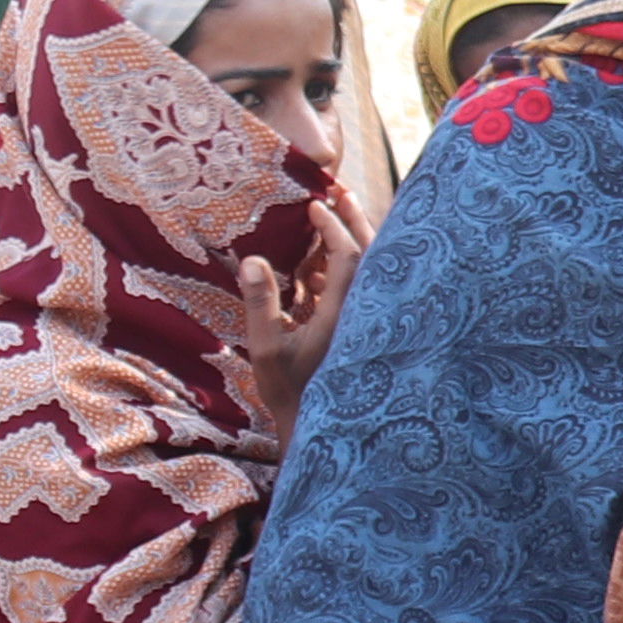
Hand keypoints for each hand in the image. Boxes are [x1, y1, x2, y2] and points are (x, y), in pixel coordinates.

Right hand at [230, 196, 363, 435]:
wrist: (318, 430)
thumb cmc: (291, 393)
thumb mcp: (267, 349)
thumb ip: (261, 304)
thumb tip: (252, 260)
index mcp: (346, 315)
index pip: (350, 258)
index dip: (334, 228)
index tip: (316, 206)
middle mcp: (363, 316)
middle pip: (371, 257)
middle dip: (356, 222)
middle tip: (341, 192)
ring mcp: (362, 324)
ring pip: (368, 273)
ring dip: (352, 243)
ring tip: (333, 219)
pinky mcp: (357, 333)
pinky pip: (358, 292)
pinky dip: (344, 272)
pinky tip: (318, 271)